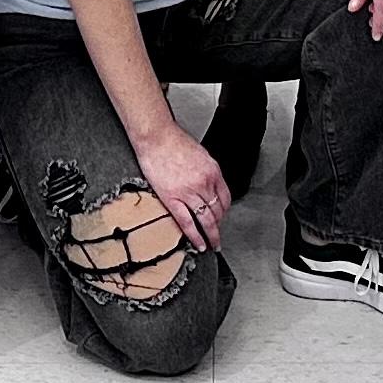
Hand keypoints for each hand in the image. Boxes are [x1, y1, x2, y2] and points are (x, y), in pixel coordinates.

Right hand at [131, 119, 230, 252]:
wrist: (156, 137)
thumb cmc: (174, 142)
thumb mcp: (201, 155)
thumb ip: (207, 172)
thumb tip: (208, 186)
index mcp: (213, 171)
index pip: (225, 198)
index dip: (224, 211)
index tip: (222, 217)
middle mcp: (204, 183)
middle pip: (217, 210)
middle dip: (219, 225)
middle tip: (219, 235)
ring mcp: (189, 192)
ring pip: (206, 219)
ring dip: (212, 234)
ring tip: (213, 244)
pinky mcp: (172, 199)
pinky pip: (187, 222)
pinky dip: (195, 236)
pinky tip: (199, 243)